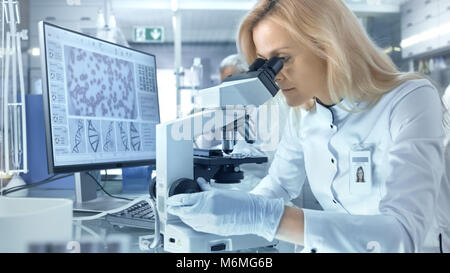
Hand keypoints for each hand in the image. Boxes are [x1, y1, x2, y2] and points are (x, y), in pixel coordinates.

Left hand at [167, 178, 284, 240]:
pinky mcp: (214, 230)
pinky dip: (192, 223)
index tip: (170, 200)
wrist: (255, 215)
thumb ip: (207, 189)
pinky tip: (191, 219)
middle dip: (176, 209)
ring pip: (189, 221)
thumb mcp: (223, 191)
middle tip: (170, 207)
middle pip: (184, 212)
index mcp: (208, 199)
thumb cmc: (243, 202)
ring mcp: (210, 222)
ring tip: (180, 212)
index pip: (185, 200)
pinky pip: (198, 227)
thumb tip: (200, 183)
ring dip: (183, 216)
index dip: (175, 200)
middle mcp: (207, 211)